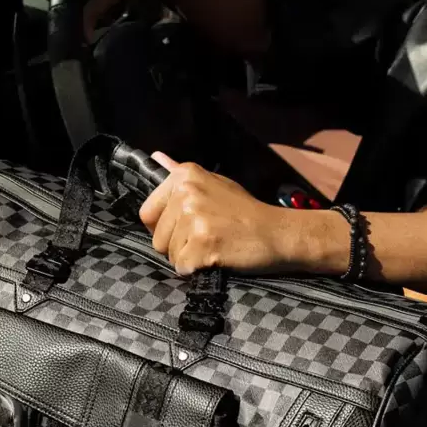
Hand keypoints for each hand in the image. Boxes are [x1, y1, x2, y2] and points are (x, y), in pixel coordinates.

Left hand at [139, 153, 298, 276]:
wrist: (279, 233)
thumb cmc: (246, 212)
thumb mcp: (215, 183)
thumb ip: (181, 175)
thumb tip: (155, 157)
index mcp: (184, 176)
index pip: (147, 213)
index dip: (164, 228)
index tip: (187, 227)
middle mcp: (186, 192)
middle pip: (157, 238)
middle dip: (177, 246)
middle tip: (207, 238)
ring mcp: (194, 217)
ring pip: (169, 255)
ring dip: (189, 258)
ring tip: (215, 246)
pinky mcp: (202, 242)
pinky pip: (183, 267)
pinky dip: (198, 270)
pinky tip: (218, 257)